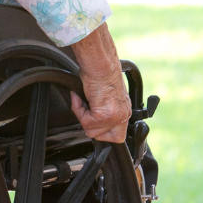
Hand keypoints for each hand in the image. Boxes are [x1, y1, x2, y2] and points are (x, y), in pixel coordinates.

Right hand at [68, 22, 130, 143]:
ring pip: (93, 131)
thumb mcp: (105, 94)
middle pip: (108, 138)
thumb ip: (103, 108)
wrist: (98, 63)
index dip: (103, 130)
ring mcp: (115, 117)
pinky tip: (80, 97)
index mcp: (124, 109)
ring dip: (83, 116)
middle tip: (87, 112)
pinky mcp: (104, 116)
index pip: (117, 135)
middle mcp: (123, 114)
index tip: (93, 120)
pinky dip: (78, 110)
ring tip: (83, 100)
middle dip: (94, 127)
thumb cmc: (99, 71)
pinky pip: (86, 123)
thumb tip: (90, 114)